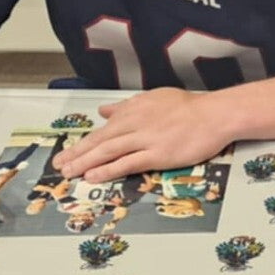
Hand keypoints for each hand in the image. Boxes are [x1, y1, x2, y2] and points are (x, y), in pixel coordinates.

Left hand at [52, 89, 233, 182]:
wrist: (215, 115)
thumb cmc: (189, 107)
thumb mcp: (154, 98)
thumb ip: (127, 106)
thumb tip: (105, 111)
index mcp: (133, 110)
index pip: (102, 129)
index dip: (82, 143)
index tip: (67, 152)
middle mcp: (135, 124)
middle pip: (99, 141)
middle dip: (76, 154)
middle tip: (59, 166)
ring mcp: (145, 139)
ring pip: (108, 152)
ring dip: (85, 163)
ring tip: (69, 173)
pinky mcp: (157, 155)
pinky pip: (127, 163)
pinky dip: (108, 170)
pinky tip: (94, 176)